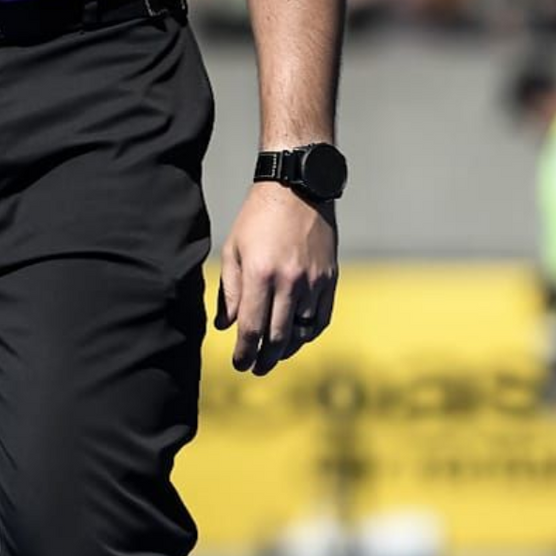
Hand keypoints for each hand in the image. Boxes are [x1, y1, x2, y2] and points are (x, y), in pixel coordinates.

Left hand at [215, 182, 337, 375]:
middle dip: (264, 359)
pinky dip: (309, 334)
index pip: (251, 329)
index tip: (239, 364)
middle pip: (278, 338)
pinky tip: (298, 338)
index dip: (244, 353)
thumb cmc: (257, 217)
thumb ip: (229, 290)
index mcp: (260, 274)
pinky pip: (321, 318)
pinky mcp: (330, 278)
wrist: (297, 187)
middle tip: (255, 368)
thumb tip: (226, 326)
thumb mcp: (234, 248)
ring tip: (274, 355)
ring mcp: (313, 282)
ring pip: (302, 333)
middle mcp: (289, 282)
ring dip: (287, 350)